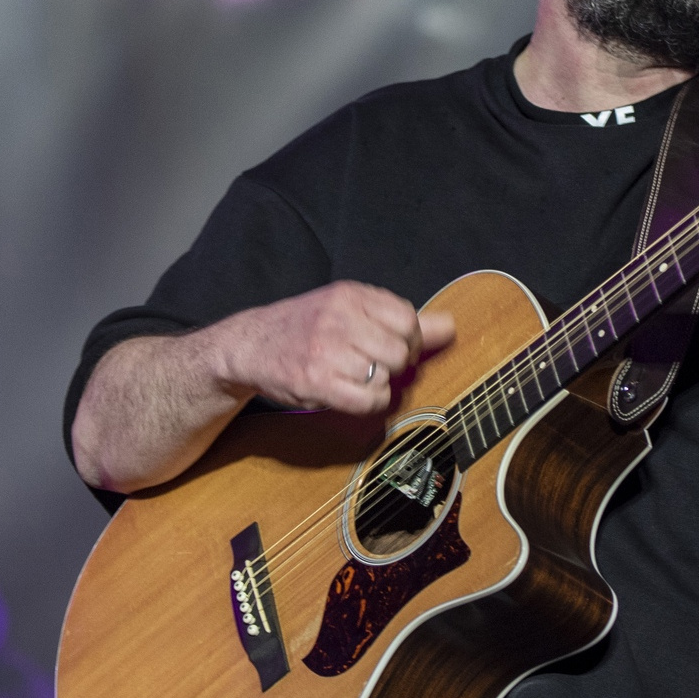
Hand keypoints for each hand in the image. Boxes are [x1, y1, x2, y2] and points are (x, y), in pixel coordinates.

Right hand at [216, 281, 455, 416]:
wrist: (249, 346)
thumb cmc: (305, 327)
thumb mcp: (348, 309)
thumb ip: (399, 318)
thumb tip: (449, 326)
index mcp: (349, 295)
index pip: (407, 318)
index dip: (410, 339)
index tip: (394, 346)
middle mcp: (338, 318)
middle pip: (401, 350)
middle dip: (396, 364)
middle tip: (374, 365)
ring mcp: (326, 350)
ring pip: (387, 376)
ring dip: (379, 384)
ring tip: (357, 377)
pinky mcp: (316, 382)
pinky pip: (370, 399)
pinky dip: (370, 403)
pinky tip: (353, 394)